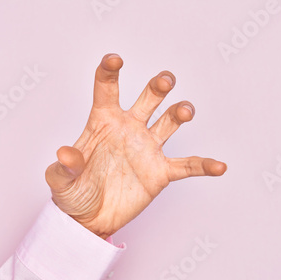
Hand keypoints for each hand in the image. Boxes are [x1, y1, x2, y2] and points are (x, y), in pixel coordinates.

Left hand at [45, 54, 226, 238]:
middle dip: (159, 86)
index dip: (110, 71)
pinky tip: (218, 167)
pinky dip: (203, 166)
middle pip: (148, 98)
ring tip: (184, 111)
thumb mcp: (61, 181)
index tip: (115, 60)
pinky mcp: (160, 172)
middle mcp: (129, 129)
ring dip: (179, 113)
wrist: (89, 219)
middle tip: (165, 81)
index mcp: (103, 122)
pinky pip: (187, 166)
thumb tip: (66, 154)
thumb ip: (64, 167)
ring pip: (169, 122)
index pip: (107, 89)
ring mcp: (147, 149)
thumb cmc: (73, 194)